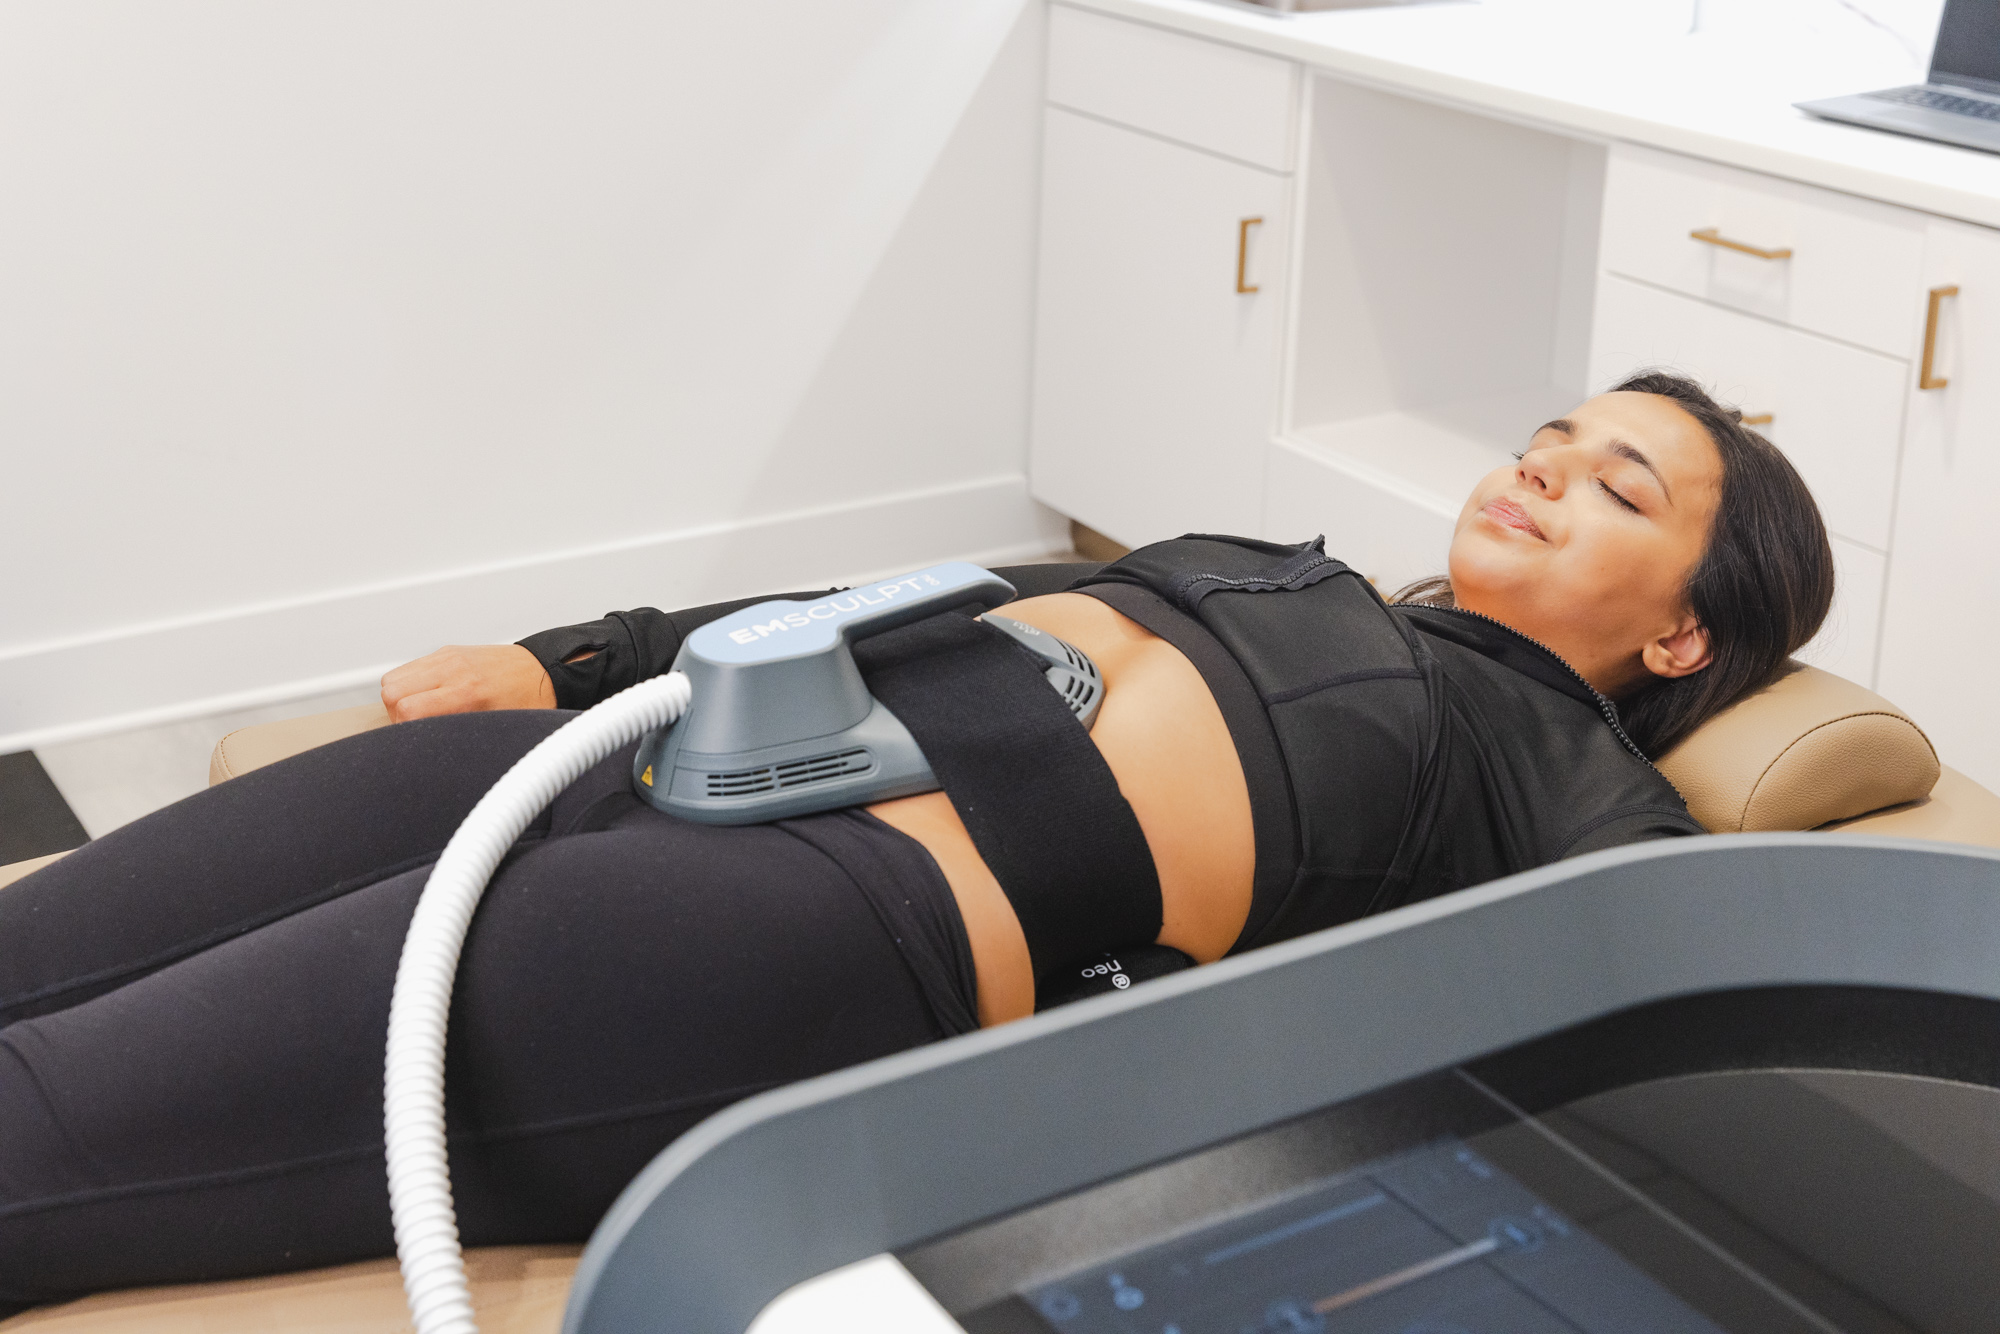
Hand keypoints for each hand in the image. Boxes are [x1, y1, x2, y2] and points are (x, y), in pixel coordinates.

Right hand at [381, 644, 556, 721]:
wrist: (545, 670)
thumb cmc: (529, 702)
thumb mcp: (499, 729)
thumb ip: (462, 737)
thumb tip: (433, 753)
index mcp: (467, 693)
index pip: (407, 709)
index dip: (404, 729)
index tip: (418, 738)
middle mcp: (453, 670)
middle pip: (391, 692)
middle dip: (396, 715)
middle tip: (418, 726)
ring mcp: (447, 657)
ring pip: (393, 678)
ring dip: (399, 698)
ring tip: (423, 710)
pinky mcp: (446, 651)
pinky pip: (409, 668)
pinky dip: (409, 684)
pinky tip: (429, 695)